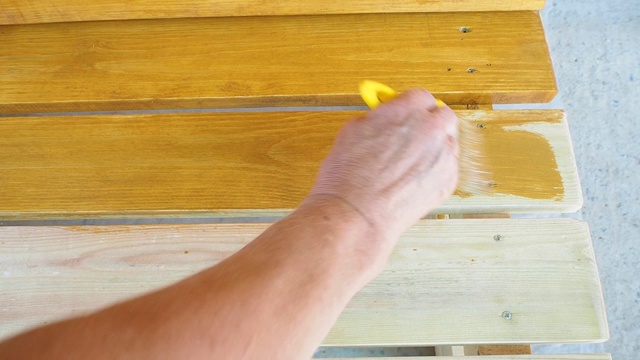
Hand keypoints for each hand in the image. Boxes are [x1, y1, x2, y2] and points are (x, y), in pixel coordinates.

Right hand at [307, 89, 458, 241]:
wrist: (357, 214)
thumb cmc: (349, 177)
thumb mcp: (353, 131)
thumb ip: (379, 118)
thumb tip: (386, 117)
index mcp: (407, 110)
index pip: (421, 96)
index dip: (412, 106)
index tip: (408, 113)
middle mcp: (430, 129)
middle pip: (443, 115)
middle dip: (431, 122)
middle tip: (416, 133)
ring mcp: (443, 155)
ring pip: (448, 142)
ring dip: (435, 147)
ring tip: (410, 163)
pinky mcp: (448, 181)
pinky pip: (448, 168)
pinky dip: (435, 171)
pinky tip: (414, 180)